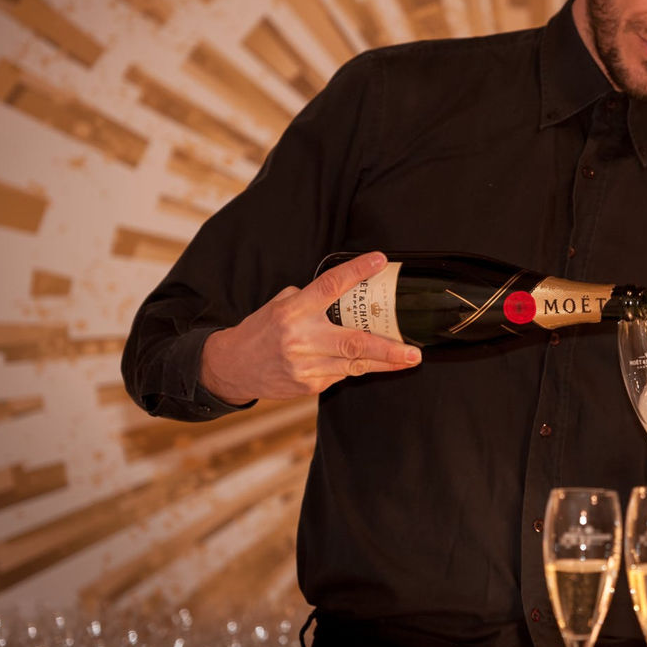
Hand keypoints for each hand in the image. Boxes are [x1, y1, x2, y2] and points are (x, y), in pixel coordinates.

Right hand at [199, 251, 421, 403]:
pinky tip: (371, 364)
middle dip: (389, 349)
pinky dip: (358, 368)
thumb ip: (310, 300)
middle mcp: (300, 338)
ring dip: (384, 363)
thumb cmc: (260, 331)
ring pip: (355, 364)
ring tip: (408, 359)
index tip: (379, 261)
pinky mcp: (308, 384)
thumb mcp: (279, 305)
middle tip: (414, 351)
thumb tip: (344, 291)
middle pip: (354, 342)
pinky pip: (342, 374)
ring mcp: (305, 365)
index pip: (330, 286)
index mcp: (294, 311)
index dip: (357, 272)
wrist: (232, 366)